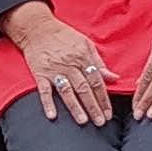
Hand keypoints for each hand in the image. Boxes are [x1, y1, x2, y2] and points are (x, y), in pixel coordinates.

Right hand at [1, 1, 112, 125]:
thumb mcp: (86, 44)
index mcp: (83, 57)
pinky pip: (44, 90)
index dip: (104, 98)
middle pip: (84, 88)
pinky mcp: (40, 74)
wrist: (37, 28)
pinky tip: (53, 116)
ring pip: (67, 91)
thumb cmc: (63, 36)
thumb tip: (114, 77)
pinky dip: (48, 103)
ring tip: (83, 121)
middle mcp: (70, 65)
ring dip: (75, 107)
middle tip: (101, 122)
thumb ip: (99, 63)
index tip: (109, 112)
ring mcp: (54, 70)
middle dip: (94, 106)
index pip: (97, 81)